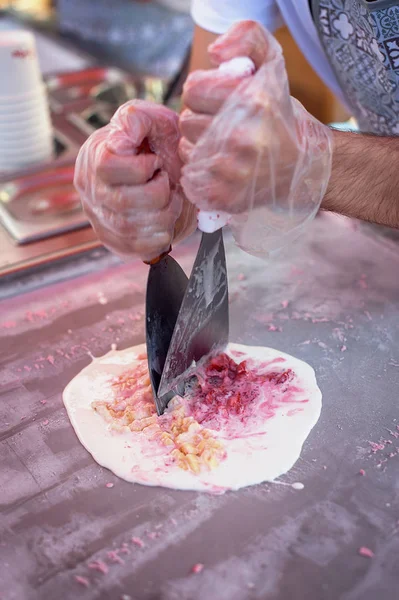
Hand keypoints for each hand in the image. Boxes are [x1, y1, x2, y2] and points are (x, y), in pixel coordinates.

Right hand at [74, 101, 195, 261]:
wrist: (175, 174)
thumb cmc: (161, 144)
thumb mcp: (153, 119)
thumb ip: (136, 119)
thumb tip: (121, 136)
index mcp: (95, 157)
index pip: (107, 167)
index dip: (140, 168)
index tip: (155, 162)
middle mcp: (92, 190)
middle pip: (122, 202)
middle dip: (158, 193)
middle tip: (167, 183)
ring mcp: (101, 219)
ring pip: (132, 227)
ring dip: (163, 215)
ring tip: (170, 200)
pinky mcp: (116, 242)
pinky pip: (138, 248)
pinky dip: (160, 236)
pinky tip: (167, 220)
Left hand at [179, 21, 331, 255]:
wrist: (304, 167)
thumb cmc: (281, 115)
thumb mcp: (272, 64)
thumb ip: (247, 37)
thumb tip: (215, 53)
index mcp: (252, 102)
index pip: (192, 89)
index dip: (203, 92)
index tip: (218, 100)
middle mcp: (242, 138)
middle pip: (186, 121)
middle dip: (200, 120)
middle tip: (221, 125)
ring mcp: (233, 172)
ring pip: (186, 150)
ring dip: (198, 147)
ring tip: (222, 147)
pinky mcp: (226, 197)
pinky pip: (190, 179)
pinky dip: (200, 174)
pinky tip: (220, 169)